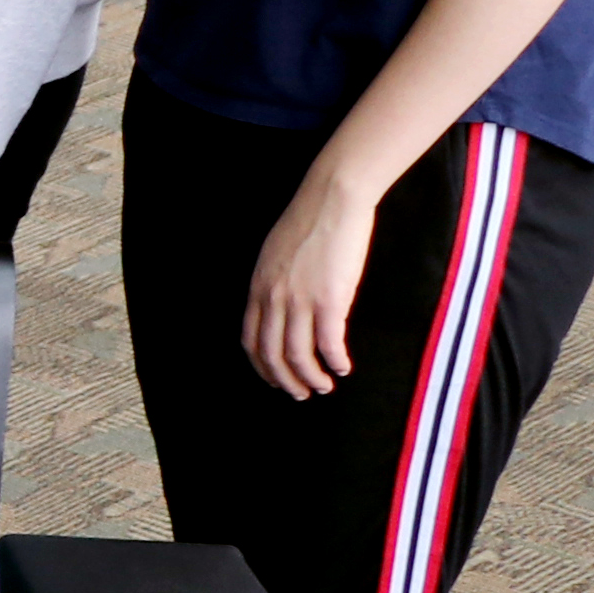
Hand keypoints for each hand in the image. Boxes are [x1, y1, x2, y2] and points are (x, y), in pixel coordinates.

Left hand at [243, 161, 379, 402]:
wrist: (332, 198)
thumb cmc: (309, 221)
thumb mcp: (275, 255)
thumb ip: (273, 282)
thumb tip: (280, 303)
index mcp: (257, 288)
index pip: (250, 340)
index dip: (261, 366)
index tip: (274, 379)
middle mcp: (273, 299)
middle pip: (271, 355)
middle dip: (285, 380)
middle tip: (301, 393)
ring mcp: (299, 301)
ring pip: (298, 355)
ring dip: (311, 378)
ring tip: (324, 387)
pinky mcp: (329, 299)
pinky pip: (328, 344)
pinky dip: (334, 362)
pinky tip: (343, 368)